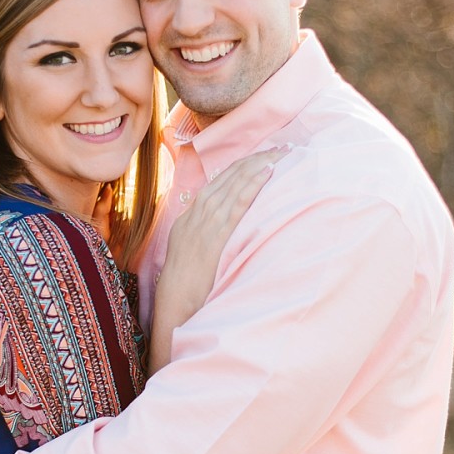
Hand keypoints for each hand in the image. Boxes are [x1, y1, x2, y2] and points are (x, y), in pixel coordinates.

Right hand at [152, 144, 288, 371]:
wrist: (174, 306)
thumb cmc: (185, 290)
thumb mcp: (190, 261)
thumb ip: (204, 243)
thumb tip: (224, 238)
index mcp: (186, 222)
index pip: (214, 186)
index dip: (237, 170)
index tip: (258, 159)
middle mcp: (193, 218)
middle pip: (224, 180)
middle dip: (252, 160)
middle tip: (278, 147)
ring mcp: (203, 225)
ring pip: (231, 186)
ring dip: (256, 166)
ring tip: (279, 153)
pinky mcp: (214, 235)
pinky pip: (236, 203)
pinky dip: (251, 184)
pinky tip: (267, 172)